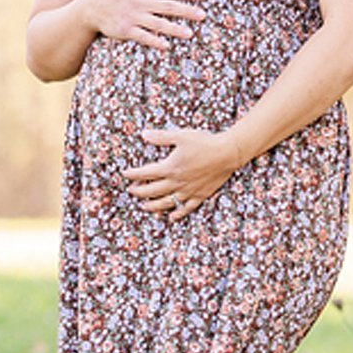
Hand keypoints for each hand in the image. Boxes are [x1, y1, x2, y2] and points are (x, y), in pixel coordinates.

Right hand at [81, 0, 206, 49]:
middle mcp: (140, 0)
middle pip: (168, 6)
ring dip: (174, 28)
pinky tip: (167, 46)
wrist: (92, 6)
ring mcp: (133, 15)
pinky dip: (154, 41)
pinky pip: (142, 36)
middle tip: (203, 15)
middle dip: (187, 10)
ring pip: (158, 23)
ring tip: (190, 34)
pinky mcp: (125, 29)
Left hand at [125, 127, 239, 219]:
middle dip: (139, 191)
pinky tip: (171, 217)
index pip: (145, 173)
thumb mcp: (181, 136)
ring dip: (152, 206)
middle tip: (131, 190)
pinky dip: (177, 213)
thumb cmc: (204, 142)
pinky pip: (186, 208)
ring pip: (166, 202)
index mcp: (170, 167)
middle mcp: (177, 182)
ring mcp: (188, 191)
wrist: (227, 153)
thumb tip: (144, 135)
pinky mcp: (200, 195)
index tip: (125, 174)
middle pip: (152, 190)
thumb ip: (161, 137)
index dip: (133, 174)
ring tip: (144, 207)